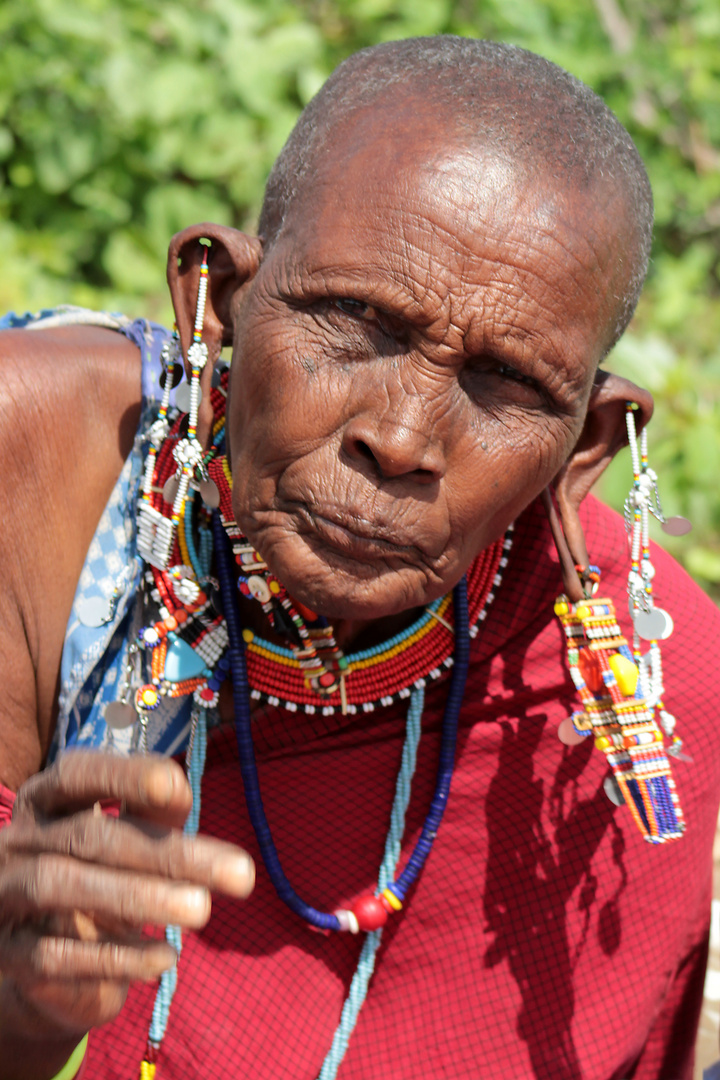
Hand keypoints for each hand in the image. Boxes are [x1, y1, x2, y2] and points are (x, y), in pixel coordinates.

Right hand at [0, 750, 253, 1040]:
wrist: (42, 955)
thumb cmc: (98, 872)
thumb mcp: (127, 835)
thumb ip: (154, 812)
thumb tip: (180, 792)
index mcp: (47, 797)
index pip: (79, 773)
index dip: (127, 777)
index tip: (181, 789)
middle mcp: (17, 839)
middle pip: (89, 835)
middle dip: (165, 852)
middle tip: (241, 874)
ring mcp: (2, 893)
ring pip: (61, 885)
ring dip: (137, 897)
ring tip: (203, 911)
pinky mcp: (4, 954)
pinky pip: (54, 954)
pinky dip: (115, 956)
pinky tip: (165, 957)